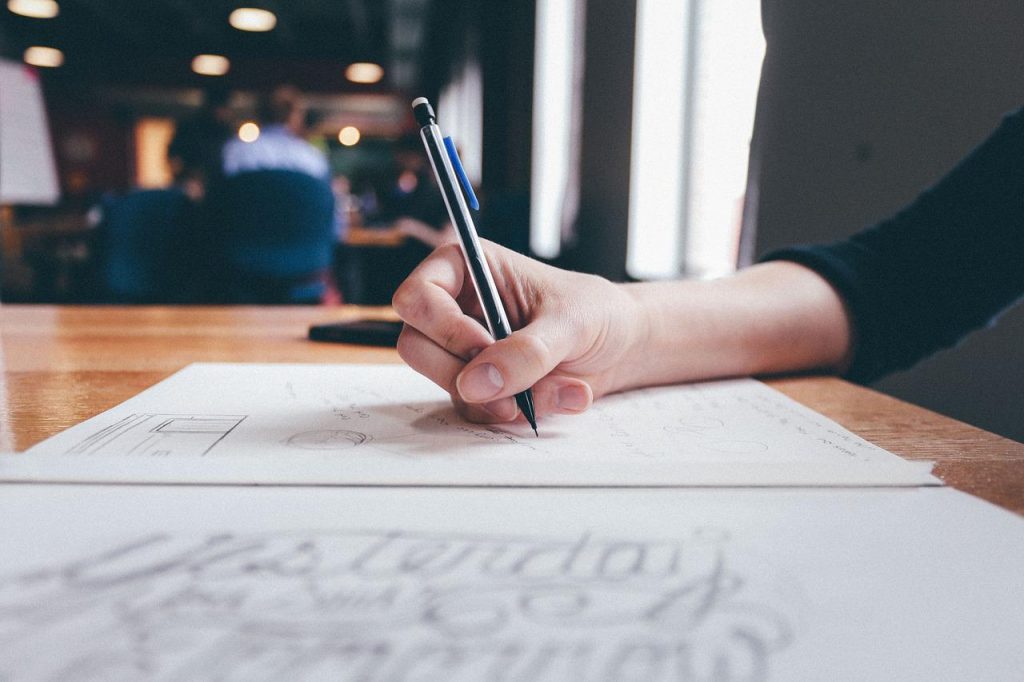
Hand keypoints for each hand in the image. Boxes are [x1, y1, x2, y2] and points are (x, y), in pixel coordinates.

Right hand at [393, 241, 643, 423]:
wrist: (622, 348)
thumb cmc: (597, 313)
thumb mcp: (570, 323)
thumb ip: (527, 350)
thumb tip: (476, 384)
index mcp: (467, 268)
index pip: (416, 297)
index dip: (442, 327)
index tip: (482, 345)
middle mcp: (456, 308)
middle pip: (416, 347)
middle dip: (463, 372)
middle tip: (510, 379)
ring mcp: (465, 350)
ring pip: (445, 384)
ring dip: (500, 398)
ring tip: (556, 388)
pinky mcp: (481, 385)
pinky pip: (475, 409)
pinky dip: (516, 412)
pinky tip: (556, 396)